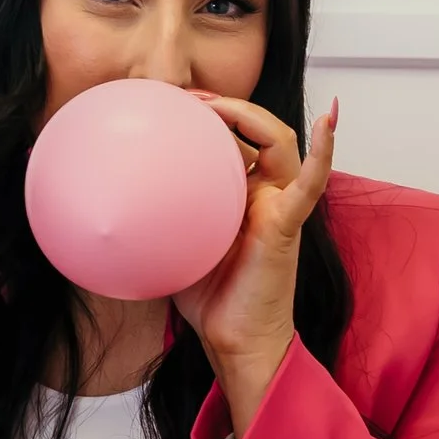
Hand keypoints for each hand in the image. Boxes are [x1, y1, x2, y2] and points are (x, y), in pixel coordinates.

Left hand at [170, 94, 337, 436]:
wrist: (234, 341)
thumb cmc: (210, 299)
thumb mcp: (177, 245)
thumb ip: (160, 218)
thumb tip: (107, 203)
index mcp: (243, 194)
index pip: (233, 141)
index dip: (211, 116)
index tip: (173, 104)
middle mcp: (266, 193)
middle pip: (256, 131)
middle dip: (224, 106)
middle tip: (186, 97)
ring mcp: (281, 204)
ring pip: (280, 142)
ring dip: (250, 116)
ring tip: (217, 104)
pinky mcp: (288, 221)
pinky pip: (311, 180)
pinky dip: (324, 150)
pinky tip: (331, 118)